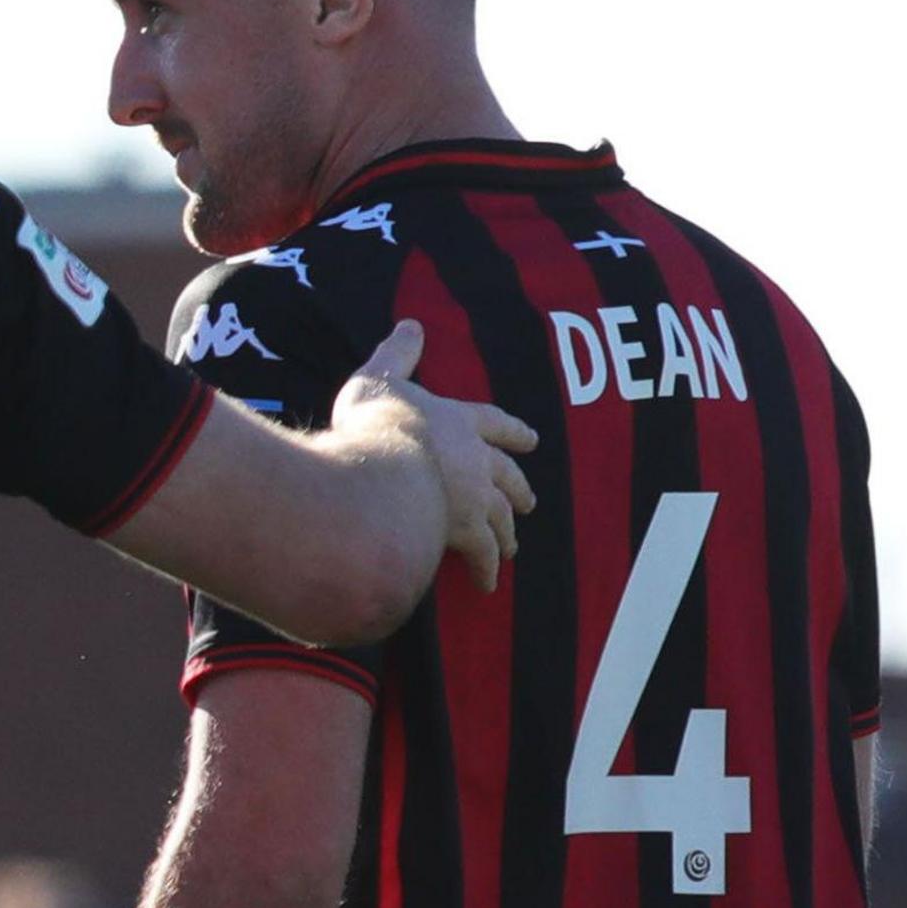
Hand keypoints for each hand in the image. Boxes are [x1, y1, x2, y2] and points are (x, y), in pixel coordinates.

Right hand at [332, 319, 536, 591]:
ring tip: (511, 548)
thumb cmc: (375, 427)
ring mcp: (473, 499)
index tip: (531, 440)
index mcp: (459, 422)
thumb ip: (397, 355)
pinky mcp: (464, 533)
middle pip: (507, 476)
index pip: (495, 423)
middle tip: (530, 502)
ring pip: (502, 517)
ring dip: (508, 532)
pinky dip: (487, 568)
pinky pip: (482, 554)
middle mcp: (475, 461)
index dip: (512, 431)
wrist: (381, 475)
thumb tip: (411, 324)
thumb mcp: (379, 380)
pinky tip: (486, 583)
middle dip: (518, 488)